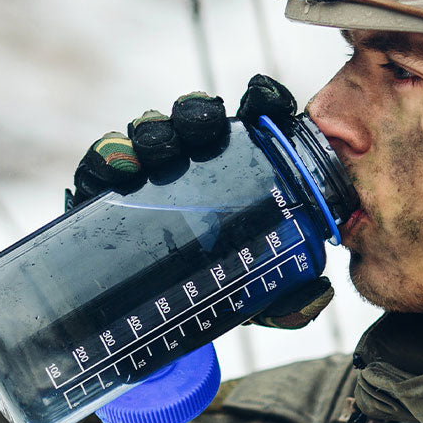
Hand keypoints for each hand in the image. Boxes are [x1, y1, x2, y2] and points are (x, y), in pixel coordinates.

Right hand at [66, 82, 331, 329]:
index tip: (266, 101)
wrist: (151, 320)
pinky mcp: (108, 193)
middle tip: (205, 127)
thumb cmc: (216, 292)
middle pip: (196, 119)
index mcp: (238, 172)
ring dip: (155, 133)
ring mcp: (151, 174)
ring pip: (151, 133)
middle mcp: (195, 164)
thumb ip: (291, 295)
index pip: (253, 123)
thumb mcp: (260, 296)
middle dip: (199, 113)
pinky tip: (119, 166)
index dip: (262, 102)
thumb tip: (319, 293)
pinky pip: (103, 165)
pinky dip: (106, 158)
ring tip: (159, 152)